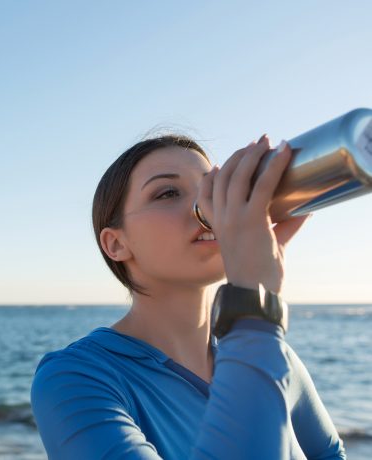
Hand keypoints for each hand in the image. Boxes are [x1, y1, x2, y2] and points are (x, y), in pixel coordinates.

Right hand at [196, 134, 310, 293]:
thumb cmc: (259, 276)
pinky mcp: (253, 219)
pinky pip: (263, 185)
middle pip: (223, 177)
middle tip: (256, 143)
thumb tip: (306, 208)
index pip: (205, 195)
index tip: (220, 164)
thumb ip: (283, 226)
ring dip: (254, 155)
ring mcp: (235, 218)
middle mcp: (223, 219)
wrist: (254, 293)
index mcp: (218, 227)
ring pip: (240, 176)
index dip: (211, 176)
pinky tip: (283, 152)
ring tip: (266, 142)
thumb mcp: (269, 245)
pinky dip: (274, 165)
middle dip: (239, 156)